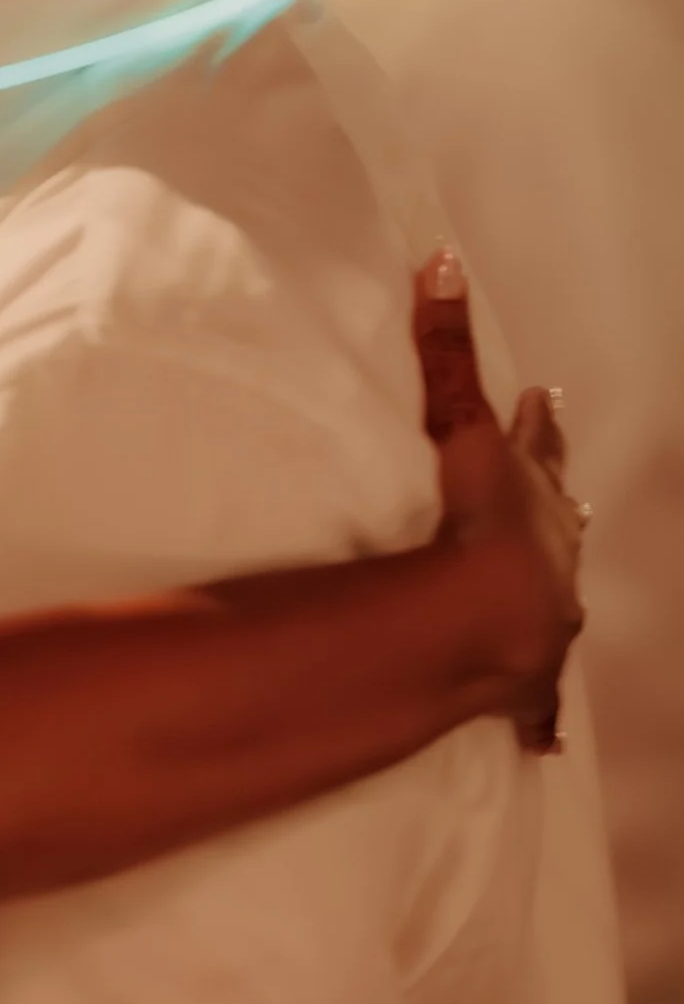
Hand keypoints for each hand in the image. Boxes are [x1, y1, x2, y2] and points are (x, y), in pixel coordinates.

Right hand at [412, 252, 581, 753]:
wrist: (494, 617)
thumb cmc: (478, 524)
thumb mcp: (461, 430)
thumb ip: (444, 351)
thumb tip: (444, 260)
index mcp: (533, 498)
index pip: (537, 448)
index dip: (538, 424)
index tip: (544, 398)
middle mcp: (552, 557)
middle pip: (559, 520)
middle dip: (554, 502)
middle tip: (559, 490)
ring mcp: (548, 621)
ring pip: (559, 601)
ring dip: (554, 592)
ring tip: (555, 593)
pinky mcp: (530, 684)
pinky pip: (536, 703)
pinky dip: (540, 717)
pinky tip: (548, 743)